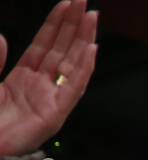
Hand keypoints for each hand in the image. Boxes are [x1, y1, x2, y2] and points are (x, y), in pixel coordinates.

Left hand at [0, 1, 97, 156]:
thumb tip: (2, 37)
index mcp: (22, 78)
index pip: (44, 43)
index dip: (56, 23)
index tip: (67, 4)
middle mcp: (40, 86)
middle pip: (62, 49)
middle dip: (74, 25)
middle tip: (85, 3)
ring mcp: (50, 100)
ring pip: (72, 64)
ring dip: (84, 40)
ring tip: (92, 19)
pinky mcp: (55, 114)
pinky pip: (74, 88)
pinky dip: (84, 69)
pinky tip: (92, 51)